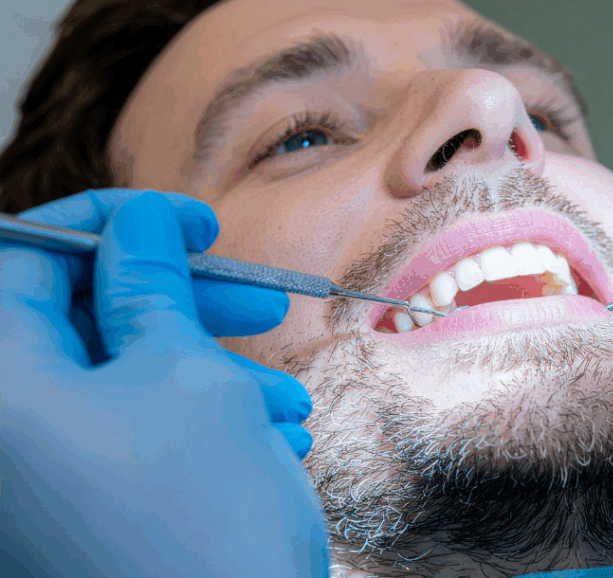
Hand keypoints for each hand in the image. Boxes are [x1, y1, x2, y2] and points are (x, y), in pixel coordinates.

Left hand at [1, 192, 327, 575]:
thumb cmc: (202, 523)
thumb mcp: (186, 378)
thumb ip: (147, 288)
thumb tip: (138, 225)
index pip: (27, 257)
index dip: (117, 224)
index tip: (190, 221)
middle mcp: (0, 431)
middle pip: (72, 323)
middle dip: (174, 306)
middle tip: (256, 300)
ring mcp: (31, 484)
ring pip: (111, 386)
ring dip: (200, 375)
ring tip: (281, 398)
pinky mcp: (67, 519)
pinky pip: (120, 440)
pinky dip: (188, 426)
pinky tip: (262, 439)